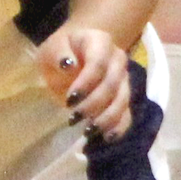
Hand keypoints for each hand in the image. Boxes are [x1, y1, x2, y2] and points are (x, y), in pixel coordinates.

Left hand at [38, 24, 130, 139]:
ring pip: (122, 101)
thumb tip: (67, 65)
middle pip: (112, 85)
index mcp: (101, 42)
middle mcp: (118, 59)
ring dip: (106, 118)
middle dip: (93, 104)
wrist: (73, 53)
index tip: (69, 100)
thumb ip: (59, 54)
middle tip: (73, 118)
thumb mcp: (52, 48)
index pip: (98, 63)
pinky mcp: (124, 97)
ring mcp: (124, 78)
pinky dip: (119, 127)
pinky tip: (107, 137)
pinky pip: (127, 113)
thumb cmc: (61, 52)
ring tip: (87, 131)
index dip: (86, 83)